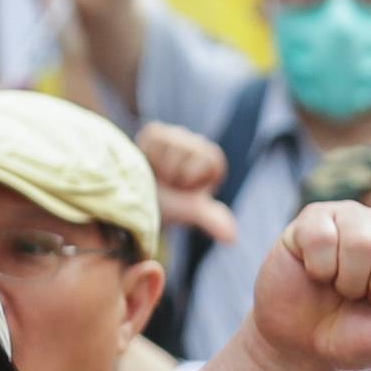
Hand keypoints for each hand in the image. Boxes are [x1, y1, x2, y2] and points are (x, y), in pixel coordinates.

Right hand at [138, 121, 238, 247]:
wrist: (138, 204)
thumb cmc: (169, 208)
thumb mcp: (190, 212)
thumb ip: (211, 220)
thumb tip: (232, 238)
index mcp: (212, 160)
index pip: (205, 157)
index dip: (188, 177)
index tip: (183, 189)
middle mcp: (197, 144)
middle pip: (185, 148)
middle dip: (172, 172)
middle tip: (168, 185)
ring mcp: (176, 135)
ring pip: (168, 141)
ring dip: (158, 164)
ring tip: (158, 176)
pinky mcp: (156, 132)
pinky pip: (152, 136)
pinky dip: (146, 152)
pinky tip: (148, 164)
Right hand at [244, 201, 370, 370]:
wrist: (303, 344)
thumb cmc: (357, 337)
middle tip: (366, 298)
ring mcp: (354, 217)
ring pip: (360, 240)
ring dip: (347, 280)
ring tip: (341, 288)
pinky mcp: (315, 218)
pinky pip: (323, 236)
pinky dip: (318, 268)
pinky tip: (318, 274)